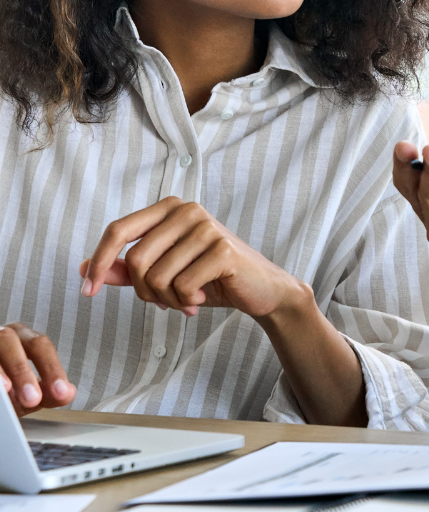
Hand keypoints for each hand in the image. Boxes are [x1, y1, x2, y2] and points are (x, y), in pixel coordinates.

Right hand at [0, 322, 75, 416]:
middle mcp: (2, 336)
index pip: (41, 347)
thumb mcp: (27, 392)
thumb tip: (68, 393)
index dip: (52, 369)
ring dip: (2, 371)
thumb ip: (48, 393)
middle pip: (12, 342)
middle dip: (23, 371)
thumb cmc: (7, 389)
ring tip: (7, 391)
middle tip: (32, 399)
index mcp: (23, 339)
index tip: (61, 393)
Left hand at [80, 197, 305, 320]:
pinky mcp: (223, 250)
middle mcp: (187, 210)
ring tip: (186, 301)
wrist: (260, 290)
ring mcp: (207, 227)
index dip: (99, 261)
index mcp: (170, 209)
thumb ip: (127, 269)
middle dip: (144, 291)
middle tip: (165, 301)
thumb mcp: (165, 273)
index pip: (118, 229)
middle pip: (135, 259)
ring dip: (168, 300)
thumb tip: (85, 267)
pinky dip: (187, 303)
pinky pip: (182, 286)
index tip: (87, 291)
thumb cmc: (211, 279)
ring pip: (157, 277)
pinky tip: (201, 300)